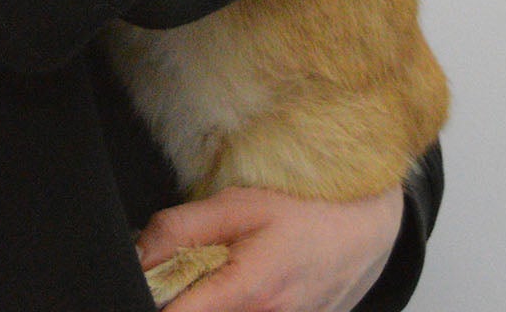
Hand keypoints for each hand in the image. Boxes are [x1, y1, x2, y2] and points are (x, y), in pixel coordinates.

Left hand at [137, 185, 403, 311]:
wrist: (368, 226)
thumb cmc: (306, 208)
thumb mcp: (237, 204)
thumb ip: (180, 229)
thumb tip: (137, 254)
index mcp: (248, 291)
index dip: (156, 300)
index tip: (151, 284)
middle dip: (186, 296)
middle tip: (194, 266)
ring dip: (215, 300)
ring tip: (229, 270)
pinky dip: (242, 305)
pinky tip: (250, 285)